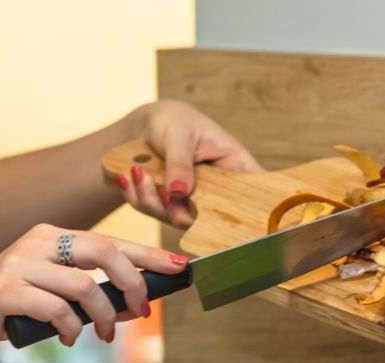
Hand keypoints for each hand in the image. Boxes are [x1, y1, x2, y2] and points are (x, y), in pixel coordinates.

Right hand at [0, 224, 188, 362]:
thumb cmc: (8, 314)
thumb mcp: (50, 296)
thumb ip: (87, 294)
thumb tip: (137, 303)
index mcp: (49, 236)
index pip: (110, 241)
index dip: (148, 256)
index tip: (180, 268)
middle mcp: (35, 242)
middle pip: (103, 252)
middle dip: (133, 283)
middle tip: (143, 311)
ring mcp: (18, 264)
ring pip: (84, 286)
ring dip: (103, 316)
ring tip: (101, 335)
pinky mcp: (4, 291)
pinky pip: (57, 310)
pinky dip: (71, 329)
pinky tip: (66, 338)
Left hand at [119, 100, 261, 228]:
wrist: (146, 128)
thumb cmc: (174, 122)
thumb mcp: (179, 135)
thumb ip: (180, 163)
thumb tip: (180, 193)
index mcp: (236, 169)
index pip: (256, 198)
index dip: (252, 217)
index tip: (230, 219)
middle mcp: (219, 194)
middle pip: (210, 219)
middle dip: (176, 205)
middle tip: (148, 176)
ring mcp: (195, 205)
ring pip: (176, 219)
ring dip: (150, 197)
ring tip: (136, 170)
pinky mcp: (171, 210)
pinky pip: (153, 213)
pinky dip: (137, 195)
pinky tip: (128, 175)